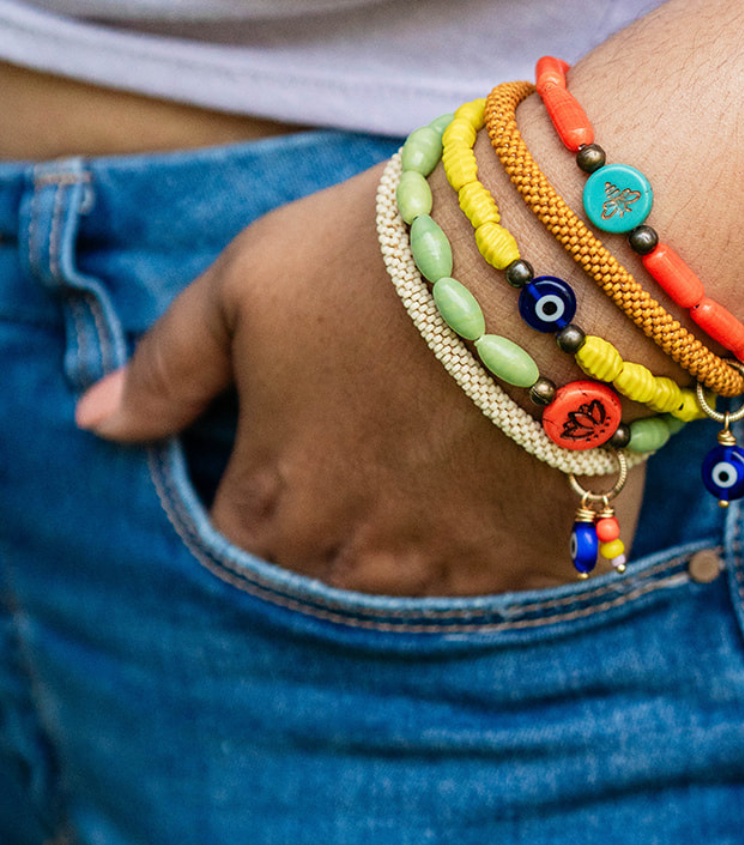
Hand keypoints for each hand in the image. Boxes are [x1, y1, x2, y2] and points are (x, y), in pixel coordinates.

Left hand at [74, 162, 643, 596]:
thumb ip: (167, 365)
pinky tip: (509, 482)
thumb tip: (98, 424)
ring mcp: (455, 570)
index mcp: (274, 504)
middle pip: (326, 577)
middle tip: (383, 443)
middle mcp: (357, 560)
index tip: (304, 444)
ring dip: (419, 541)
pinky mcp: (544, 560)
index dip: (267, 493)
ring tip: (447, 459)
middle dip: (341, 523)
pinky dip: (503, 547)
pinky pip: (509, 587)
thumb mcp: (248, 282)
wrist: (543, 254)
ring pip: (415, 590)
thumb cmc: (379, 255)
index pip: (239, 545)